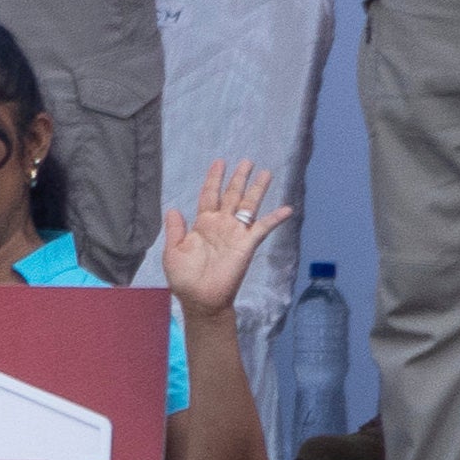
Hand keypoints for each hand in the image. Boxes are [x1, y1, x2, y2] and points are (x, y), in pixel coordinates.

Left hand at [160, 157, 294, 319]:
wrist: (200, 298)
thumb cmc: (184, 278)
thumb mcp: (173, 251)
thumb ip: (175, 229)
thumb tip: (173, 209)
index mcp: (202, 224)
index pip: (209, 195)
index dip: (214, 179)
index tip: (219, 162)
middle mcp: (221, 224)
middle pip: (232, 195)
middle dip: (239, 178)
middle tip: (247, 161)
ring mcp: (235, 233)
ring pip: (249, 206)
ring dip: (257, 189)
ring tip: (266, 173)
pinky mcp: (246, 244)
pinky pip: (263, 228)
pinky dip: (275, 218)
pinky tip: (287, 208)